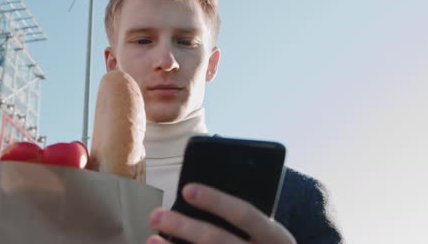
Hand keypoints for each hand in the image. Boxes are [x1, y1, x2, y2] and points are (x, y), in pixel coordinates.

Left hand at [147, 183, 295, 243]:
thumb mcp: (268, 234)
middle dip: (183, 227)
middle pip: (217, 239)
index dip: (215, 200)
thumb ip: (244, 219)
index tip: (186, 189)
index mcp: (275, 237)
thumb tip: (198, 195)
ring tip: (152, 239)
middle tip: (156, 215)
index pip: (244, 213)